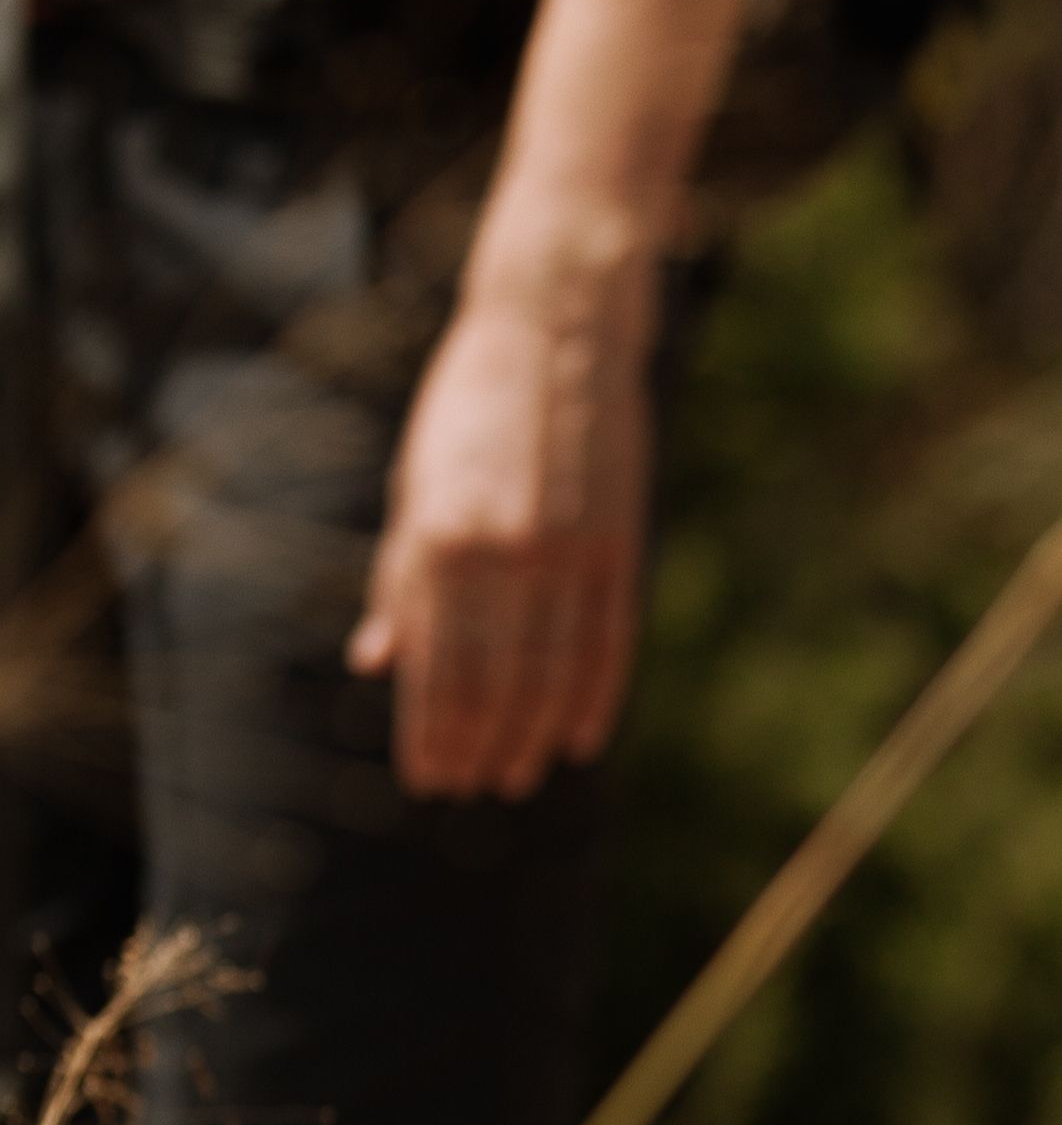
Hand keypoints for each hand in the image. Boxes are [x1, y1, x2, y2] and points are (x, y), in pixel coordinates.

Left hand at [347, 261, 654, 801]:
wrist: (555, 335)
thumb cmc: (469, 411)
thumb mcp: (416, 489)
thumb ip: (401, 578)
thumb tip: (377, 662)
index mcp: (441, 535)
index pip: (436, 661)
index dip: (431, 728)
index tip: (426, 778)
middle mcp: (505, 549)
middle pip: (493, 679)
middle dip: (477, 743)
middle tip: (468, 789)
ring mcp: (569, 550)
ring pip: (551, 670)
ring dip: (531, 733)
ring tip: (517, 775)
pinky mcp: (619, 544)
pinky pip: (608, 641)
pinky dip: (593, 696)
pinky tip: (579, 737)